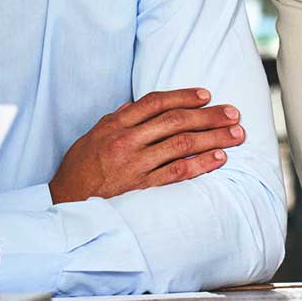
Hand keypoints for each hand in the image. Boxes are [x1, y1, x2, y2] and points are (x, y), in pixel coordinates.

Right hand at [48, 88, 243, 202]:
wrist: (65, 204)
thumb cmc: (80, 169)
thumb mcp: (93, 135)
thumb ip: (117, 119)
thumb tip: (137, 105)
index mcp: (116, 125)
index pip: (156, 102)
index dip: (184, 96)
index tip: (206, 95)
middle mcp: (127, 141)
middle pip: (176, 121)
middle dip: (209, 116)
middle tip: (233, 114)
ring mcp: (136, 165)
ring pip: (182, 145)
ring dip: (213, 138)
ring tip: (236, 135)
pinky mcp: (142, 188)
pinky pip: (178, 173)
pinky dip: (201, 164)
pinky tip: (219, 159)